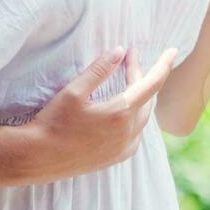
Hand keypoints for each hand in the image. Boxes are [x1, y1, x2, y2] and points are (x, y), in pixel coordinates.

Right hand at [19, 44, 177, 182]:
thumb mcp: (74, 91)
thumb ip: (99, 70)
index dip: (163, 65)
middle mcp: (127, 133)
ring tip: (128, 80)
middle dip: (140, 76)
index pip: (152, 83)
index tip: (172, 50)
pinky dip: (136, 118)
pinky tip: (126, 111)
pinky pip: (136, 135)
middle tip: (128, 60)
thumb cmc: (53, 123)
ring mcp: (123, 149)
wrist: (37, 158)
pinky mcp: (115, 158)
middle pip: (146, 98)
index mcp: (121, 113)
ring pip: (143, 117)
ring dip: (139, 97)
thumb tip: (120, 51)